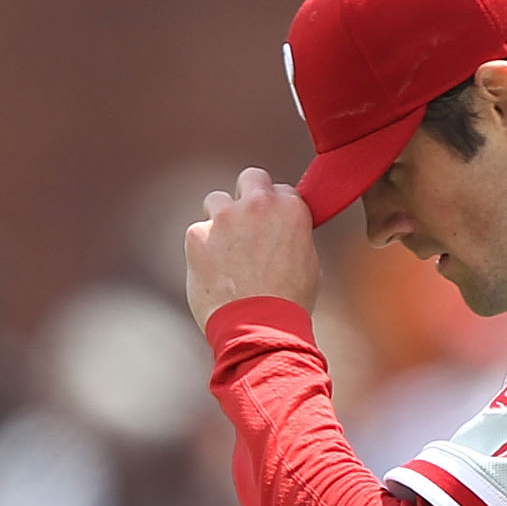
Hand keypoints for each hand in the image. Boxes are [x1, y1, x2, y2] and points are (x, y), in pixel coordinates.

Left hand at [184, 167, 320, 328]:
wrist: (259, 328)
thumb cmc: (289, 303)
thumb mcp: (309, 263)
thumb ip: (294, 235)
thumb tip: (284, 233)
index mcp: (291, 208)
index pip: (281, 190)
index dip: (277, 209)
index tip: (273, 226)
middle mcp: (258, 204)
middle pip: (250, 178)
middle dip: (248, 196)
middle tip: (248, 224)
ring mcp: (225, 217)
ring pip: (216, 201)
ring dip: (221, 219)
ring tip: (227, 252)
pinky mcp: (197, 235)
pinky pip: (198, 232)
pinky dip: (203, 249)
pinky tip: (213, 272)